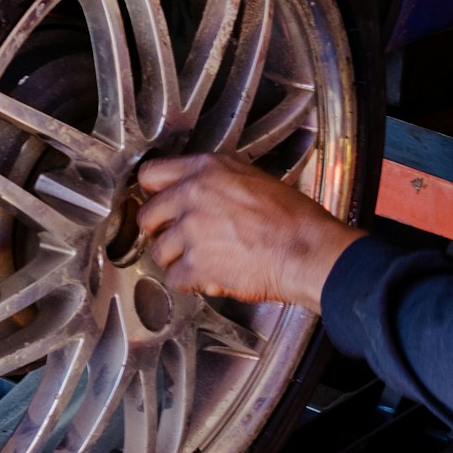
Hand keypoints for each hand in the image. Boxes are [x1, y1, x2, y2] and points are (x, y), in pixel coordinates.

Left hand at [136, 153, 364, 312]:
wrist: (305, 250)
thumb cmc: (292, 218)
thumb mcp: (252, 178)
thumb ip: (215, 180)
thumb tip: (197, 190)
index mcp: (206, 170)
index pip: (150, 174)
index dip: (153, 193)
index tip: (158, 203)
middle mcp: (192, 195)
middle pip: (147, 216)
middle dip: (161, 231)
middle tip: (180, 238)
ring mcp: (190, 231)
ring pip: (158, 252)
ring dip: (177, 260)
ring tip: (202, 260)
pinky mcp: (195, 264)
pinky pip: (173, 278)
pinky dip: (189, 282)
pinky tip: (209, 276)